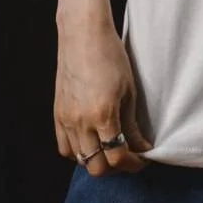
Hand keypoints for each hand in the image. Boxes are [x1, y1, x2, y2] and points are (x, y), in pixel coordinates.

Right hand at [54, 15, 152, 175]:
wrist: (83, 36)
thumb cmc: (111, 56)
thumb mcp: (129, 90)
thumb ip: (132, 123)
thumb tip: (142, 146)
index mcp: (103, 114)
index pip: (117, 156)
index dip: (135, 163)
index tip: (145, 157)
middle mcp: (80, 122)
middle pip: (96, 166)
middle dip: (117, 166)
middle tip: (131, 155)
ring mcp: (65, 120)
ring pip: (79, 160)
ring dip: (98, 160)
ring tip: (113, 147)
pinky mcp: (57, 115)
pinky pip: (65, 147)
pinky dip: (79, 152)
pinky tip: (93, 141)